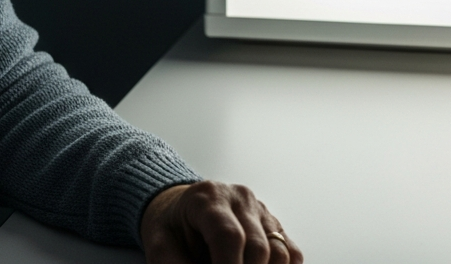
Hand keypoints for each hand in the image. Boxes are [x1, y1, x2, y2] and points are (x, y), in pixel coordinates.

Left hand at [140, 181, 302, 263]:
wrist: (180, 209)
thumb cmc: (171, 228)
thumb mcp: (159, 245)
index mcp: (209, 198)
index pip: (228, 236)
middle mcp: (239, 198)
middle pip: (258, 246)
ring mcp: (260, 209)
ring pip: (279, 250)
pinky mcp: (273, 223)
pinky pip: (291, 251)